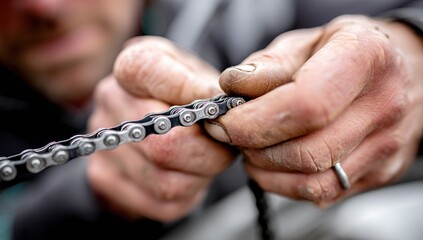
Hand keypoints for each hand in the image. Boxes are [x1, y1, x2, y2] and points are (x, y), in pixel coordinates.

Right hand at [86, 36, 235, 220]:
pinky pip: (161, 202)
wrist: (159, 123)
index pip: (147, 71)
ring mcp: (102, 141)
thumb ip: (207, 86)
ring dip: (200, 176)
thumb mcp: (200, 76)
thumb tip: (218, 105)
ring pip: (165, 180)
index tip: (217, 105)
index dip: (188, 92)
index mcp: (132, 65)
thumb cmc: (187, 96)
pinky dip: (188, 194)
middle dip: (208, 152)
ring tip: (207, 160)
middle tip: (224, 146)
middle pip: (163, 142)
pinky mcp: (103, 177)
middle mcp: (110, 100)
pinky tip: (190, 175)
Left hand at [205, 15, 422, 206]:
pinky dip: (283, 183)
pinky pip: (322, 193)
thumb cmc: (347, 54)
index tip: (224, 120)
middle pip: (306, 151)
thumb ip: (269, 65)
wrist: (399, 73)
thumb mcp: (307, 42)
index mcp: (365, 58)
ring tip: (250, 145)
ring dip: (264, 169)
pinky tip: (272, 161)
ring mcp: (385, 145)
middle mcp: (383, 106)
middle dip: (252, 147)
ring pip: (312, 181)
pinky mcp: (378, 172)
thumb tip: (232, 87)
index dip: (254, 120)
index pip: (306, 104)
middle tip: (229, 131)